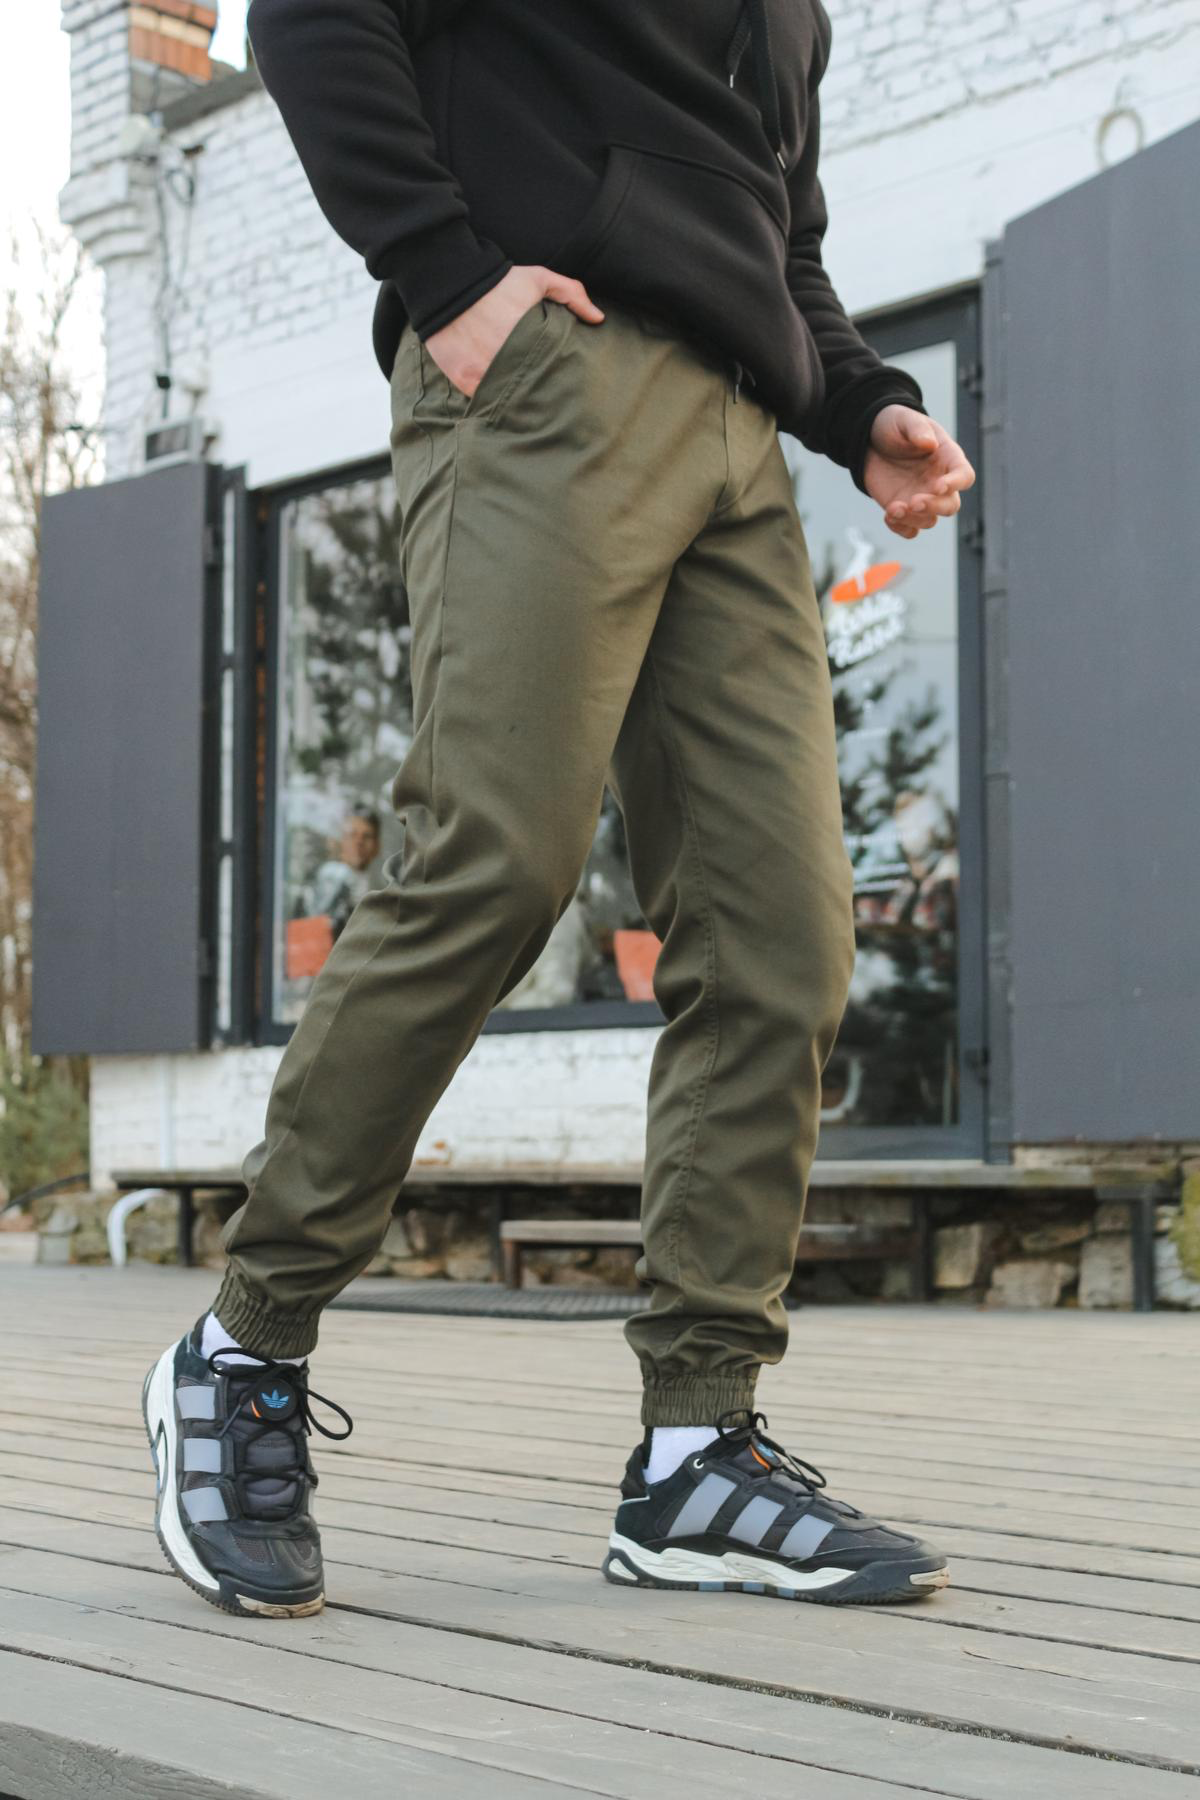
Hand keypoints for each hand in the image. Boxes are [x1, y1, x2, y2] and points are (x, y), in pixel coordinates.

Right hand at [424, 266, 604, 397]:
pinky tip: (497, 394)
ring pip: (506, 400)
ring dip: (514, 400)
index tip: (561, 383)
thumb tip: (599, 319)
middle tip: (544, 396)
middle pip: (531, 393)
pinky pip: (482, 400)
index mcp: (530, 342)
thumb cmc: (497, 282)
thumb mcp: (537, 279)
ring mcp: (484, 375)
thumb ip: (571, 294)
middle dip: (538, 395)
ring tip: (522, 398)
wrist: (448, 284)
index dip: (558, 381)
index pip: (552, 374)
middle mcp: (507, 364)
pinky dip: (489, 398)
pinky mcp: (465, 381)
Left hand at [863, 405, 975, 539]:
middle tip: (914, 502)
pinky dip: (901, 529)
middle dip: (934, 508)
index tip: (938, 486)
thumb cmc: (894, 426)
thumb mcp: (904, 420)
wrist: (869, 440)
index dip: (956, 484)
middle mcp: (938, 482)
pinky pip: (910, 529)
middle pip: (950, 506)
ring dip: (913, 519)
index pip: (964, 476)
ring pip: (929, 521)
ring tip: (893, 509)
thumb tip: (929, 443)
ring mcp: (922, 498)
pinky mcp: (904, 509)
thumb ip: (918, 429)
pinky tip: (888, 516)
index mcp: (947, 459)